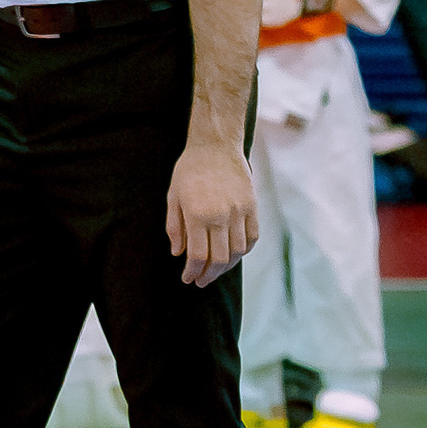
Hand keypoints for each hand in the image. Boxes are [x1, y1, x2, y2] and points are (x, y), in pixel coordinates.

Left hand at [165, 141, 257, 287]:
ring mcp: (240, 212)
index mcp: (198, 215)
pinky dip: (244, 251)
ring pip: (238, 252)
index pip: (197, 255)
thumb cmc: (189, 171)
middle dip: (209, 275)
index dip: (192, 272)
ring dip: (227, 266)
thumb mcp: (173, 197)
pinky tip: (234, 255)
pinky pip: (252, 237)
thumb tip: (178, 253)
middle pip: (219, 259)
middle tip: (201, 281)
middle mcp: (221, 216)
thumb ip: (175, 227)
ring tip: (216, 270)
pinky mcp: (252, 207)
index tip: (188, 279)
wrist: (216, 146)